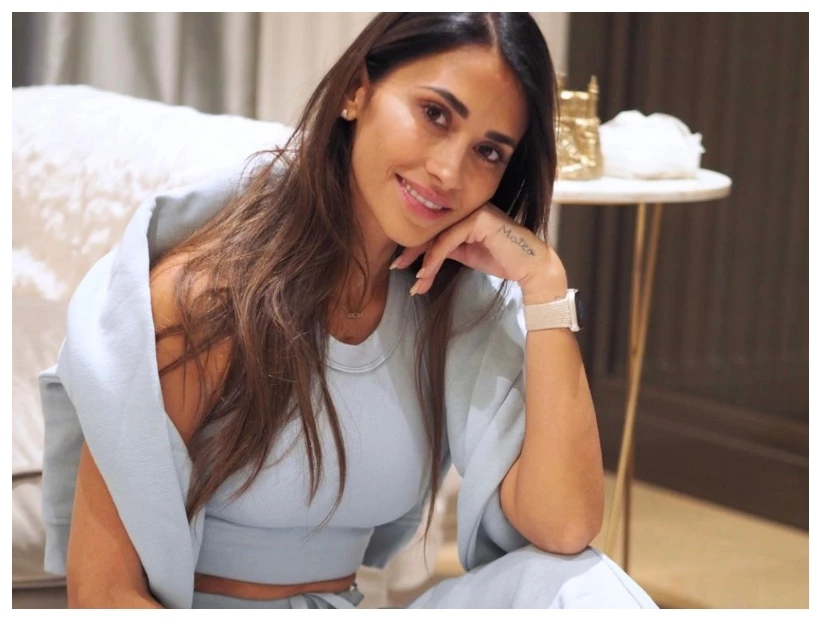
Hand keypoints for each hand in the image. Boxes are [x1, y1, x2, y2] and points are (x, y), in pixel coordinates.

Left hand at [391, 202, 567, 301]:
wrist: (530, 267)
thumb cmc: (502, 259)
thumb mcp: (466, 253)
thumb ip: (448, 248)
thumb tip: (422, 258)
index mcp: (465, 212)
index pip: (434, 226)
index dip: (415, 245)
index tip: (400, 263)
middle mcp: (469, 207)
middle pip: (432, 227)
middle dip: (413, 251)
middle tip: (396, 267)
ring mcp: (475, 210)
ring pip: (439, 235)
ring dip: (424, 261)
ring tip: (418, 281)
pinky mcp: (480, 218)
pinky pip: (449, 240)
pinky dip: (435, 258)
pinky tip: (427, 273)